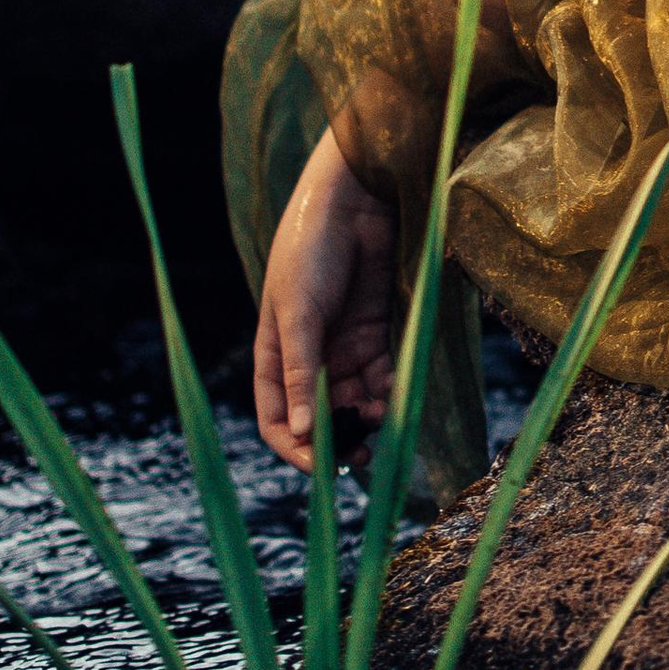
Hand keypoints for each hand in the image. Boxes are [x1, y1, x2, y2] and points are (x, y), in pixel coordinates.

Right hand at [255, 129, 396, 469]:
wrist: (352, 203)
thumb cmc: (309, 251)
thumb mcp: (298, 314)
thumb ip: (301, 373)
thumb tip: (300, 432)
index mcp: (273, 355)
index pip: (275, 418)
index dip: (293, 446)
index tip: (321, 466)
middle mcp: (306, 358)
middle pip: (318, 416)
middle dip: (337, 439)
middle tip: (360, 455)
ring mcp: (341, 347)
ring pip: (353, 402)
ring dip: (366, 418)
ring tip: (381, 419)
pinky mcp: (374, 334)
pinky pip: (379, 377)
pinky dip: (386, 392)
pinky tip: (394, 398)